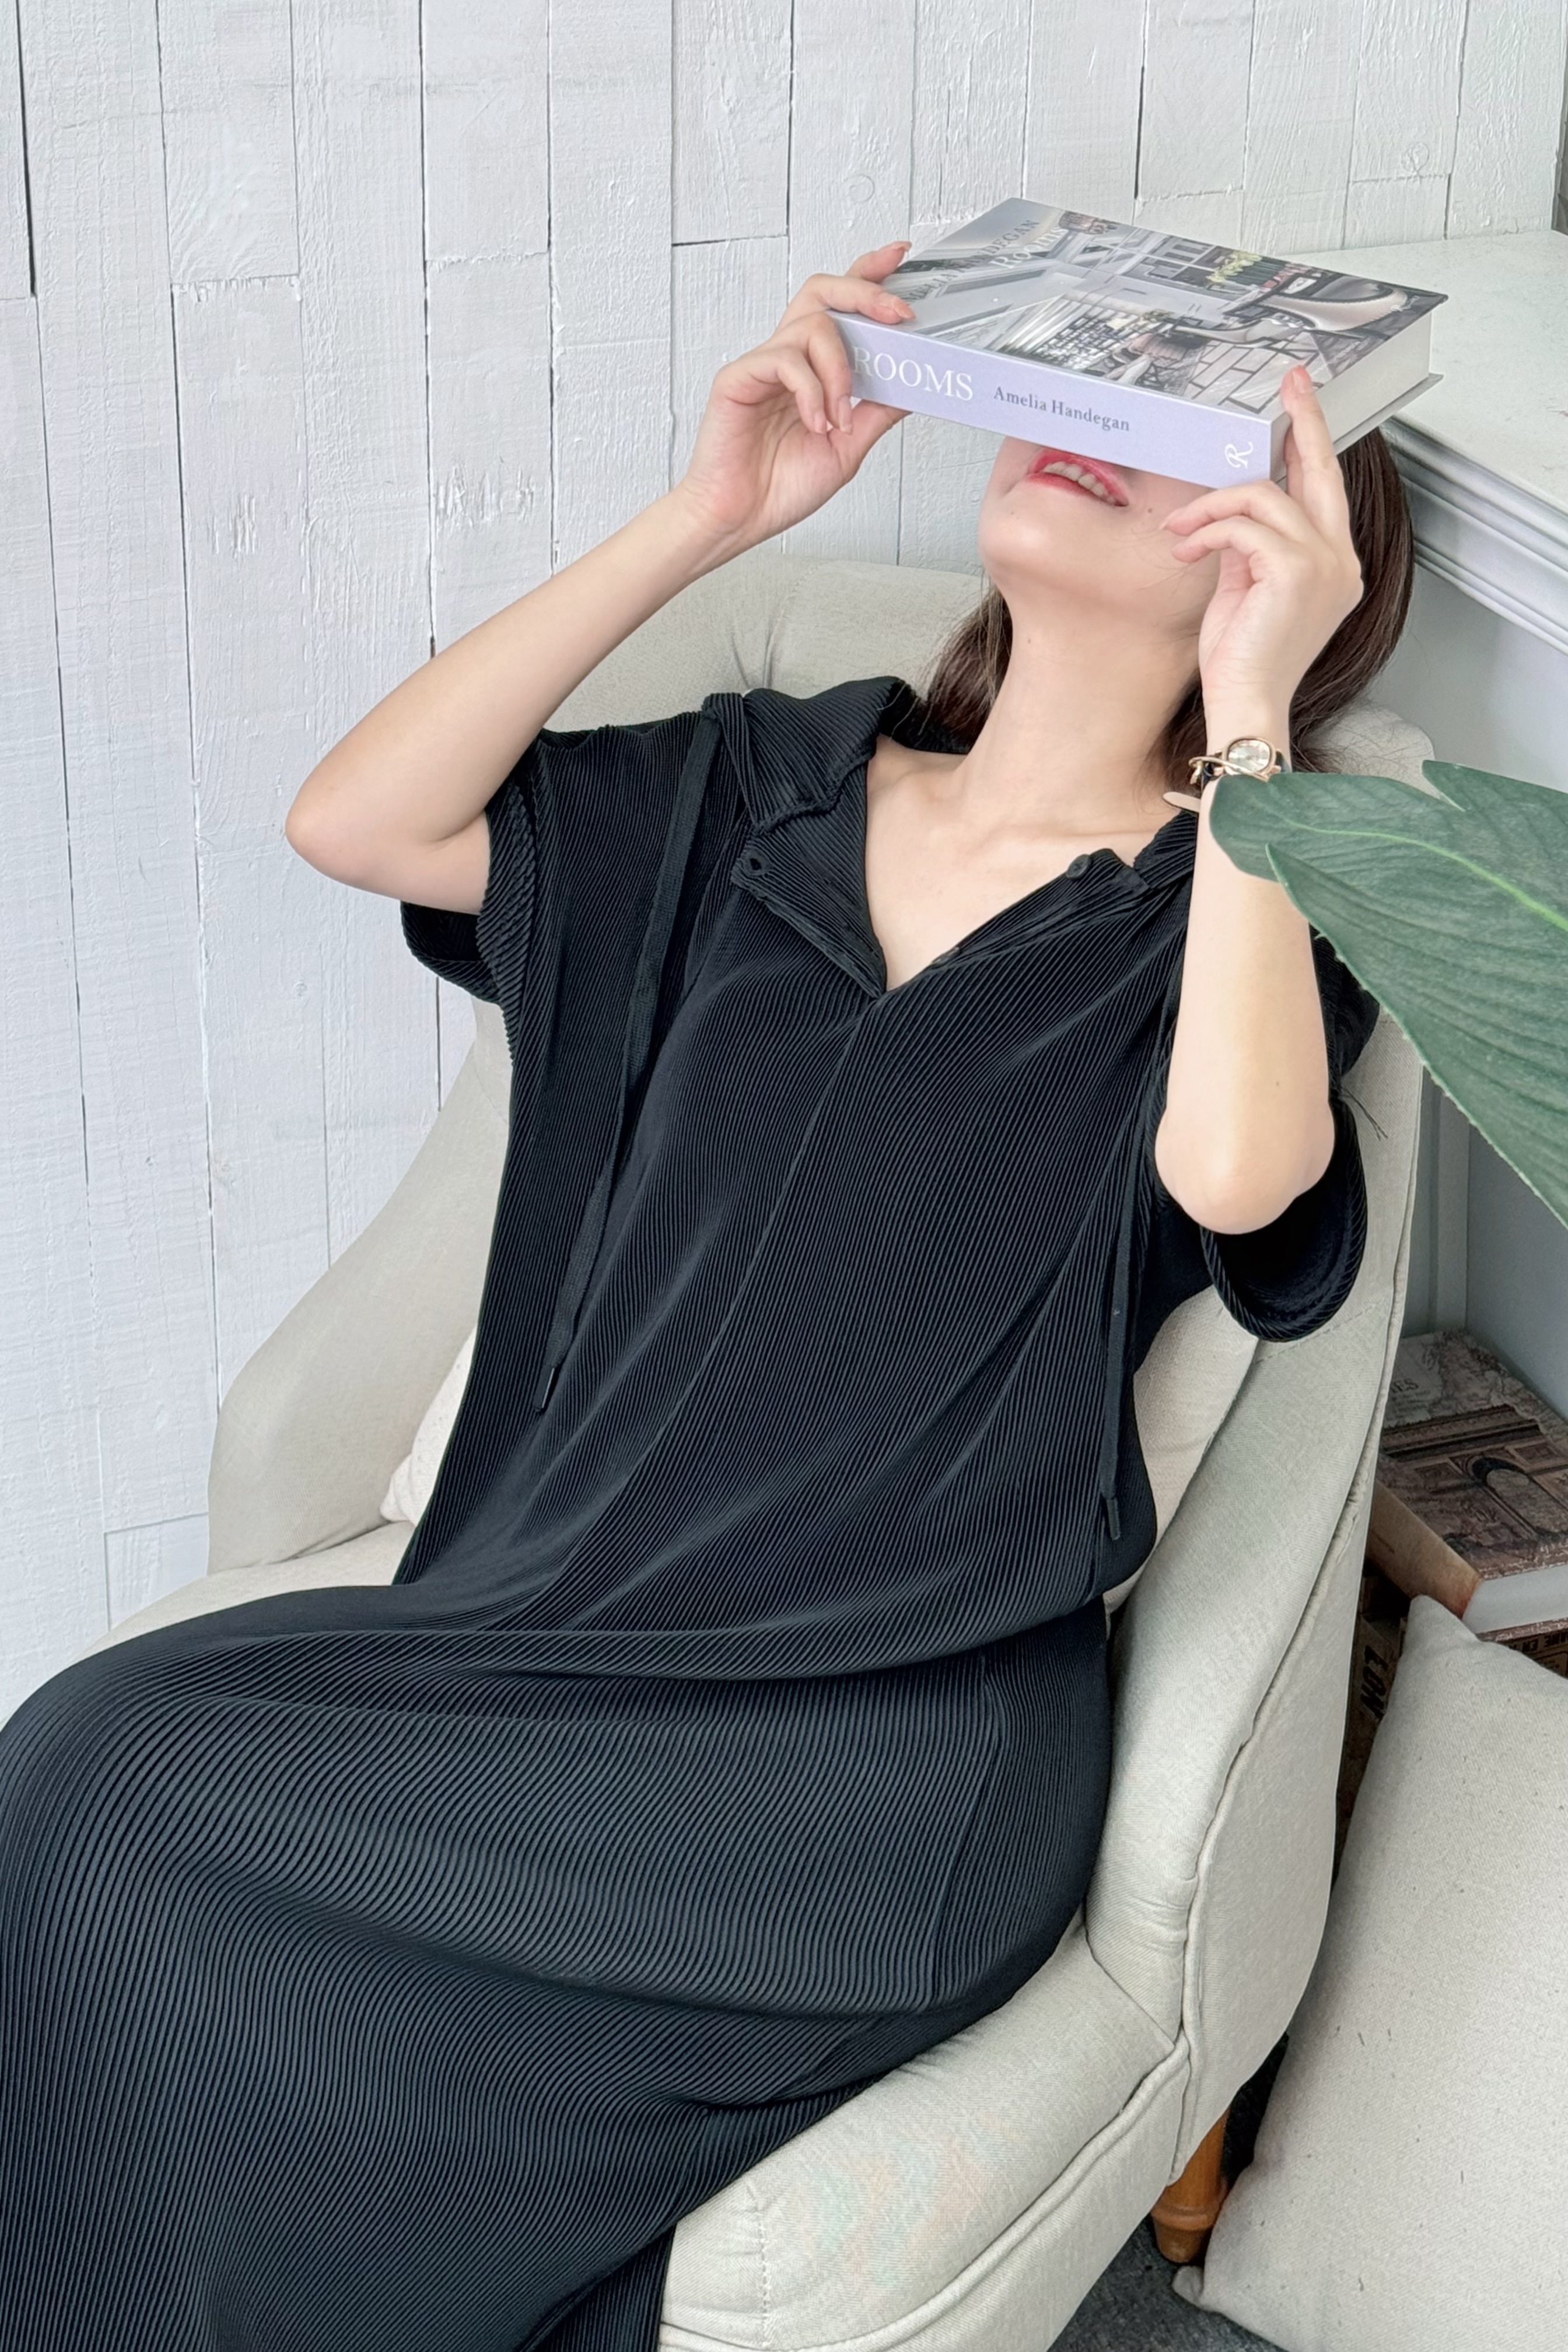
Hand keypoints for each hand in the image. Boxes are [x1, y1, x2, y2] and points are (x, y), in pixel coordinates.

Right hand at [672, 243, 914, 551]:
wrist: (739, 518)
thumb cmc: (782, 486)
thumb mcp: (849, 447)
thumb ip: (878, 411)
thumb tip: (918, 380)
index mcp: (812, 370)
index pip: (840, 307)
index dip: (868, 276)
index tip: (900, 258)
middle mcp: (788, 358)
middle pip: (823, 292)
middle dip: (865, 291)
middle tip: (898, 313)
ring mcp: (763, 365)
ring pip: (811, 325)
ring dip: (840, 368)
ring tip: (839, 416)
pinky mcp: (739, 377)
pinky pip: (785, 360)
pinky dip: (810, 390)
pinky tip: (814, 422)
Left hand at [1160, 368, 1364, 730]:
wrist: (1246, 707)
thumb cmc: (1241, 662)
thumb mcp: (1245, 590)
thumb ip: (1249, 548)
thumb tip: (1232, 510)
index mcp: (1334, 566)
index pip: (1325, 488)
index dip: (1314, 440)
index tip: (1299, 401)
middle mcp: (1341, 561)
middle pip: (1322, 470)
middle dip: (1305, 420)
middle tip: (1290, 382)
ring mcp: (1326, 565)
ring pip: (1265, 497)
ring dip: (1211, 507)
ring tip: (1181, 532)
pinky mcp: (1298, 572)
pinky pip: (1245, 526)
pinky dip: (1208, 531)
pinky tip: (1185, 551)